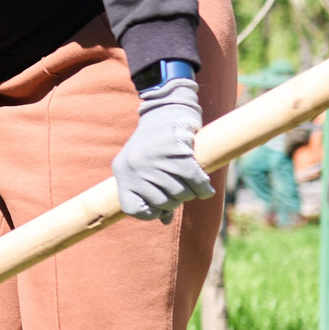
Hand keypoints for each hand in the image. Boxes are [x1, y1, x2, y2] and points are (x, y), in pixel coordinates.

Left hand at [113, 75, 210, 221]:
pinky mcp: (176, 150)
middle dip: (176, 201)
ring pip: (180, 193)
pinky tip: (206, 189)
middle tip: (183, 192)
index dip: (150, 213)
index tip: (162, 209)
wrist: (167, 108)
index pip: (132, 208)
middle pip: (161, 202)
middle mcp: (135, 167)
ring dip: (191, 194)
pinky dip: (203, 188)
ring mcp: (154, 159)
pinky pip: (194, 180)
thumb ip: (150, 193)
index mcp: (122, 172)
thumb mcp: (144, 166)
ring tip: (195, 188)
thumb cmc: (157, 143)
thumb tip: (164, 221)